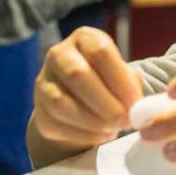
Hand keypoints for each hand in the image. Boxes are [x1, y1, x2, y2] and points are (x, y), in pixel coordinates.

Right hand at [32, 27, 141, 149]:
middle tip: (125, 120)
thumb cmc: (110, 82)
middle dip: (105, 103)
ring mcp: (44, 82)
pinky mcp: (38, 110)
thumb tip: (136, 108)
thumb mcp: (124, 75)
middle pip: (77, 75)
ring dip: (93, 121)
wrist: (83, 101)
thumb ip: (131, 86)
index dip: (120, 80)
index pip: (100, 52)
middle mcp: (59, 55)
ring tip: (114, 129)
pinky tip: (101, 136)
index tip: (136, 102)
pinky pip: (55, 124)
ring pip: (61, 103)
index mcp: (85, 38)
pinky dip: (82, 135)